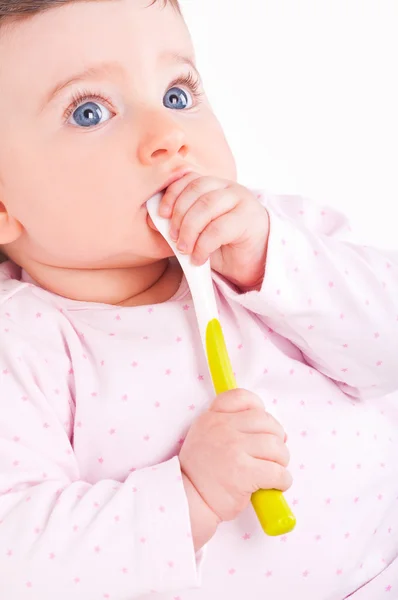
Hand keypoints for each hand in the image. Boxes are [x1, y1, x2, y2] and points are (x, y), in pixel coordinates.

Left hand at [158, 174, 268, 290]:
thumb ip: (179, 223)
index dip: (172, 194)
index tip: (161, 215)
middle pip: (196, 191)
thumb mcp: (197, 233)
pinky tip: (198, 258)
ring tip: (184, 249)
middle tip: (173, 238)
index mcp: (214, 186)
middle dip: (179, 215)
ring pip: (207, 207)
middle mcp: (229, 188)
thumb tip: (153, 219)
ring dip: (189, 230)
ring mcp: (241, 200)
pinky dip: (203, 245)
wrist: (253, 264)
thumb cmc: (224, 247)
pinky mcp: (250, 218)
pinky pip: (219, 228)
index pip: (189, 179)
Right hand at [179, 389, 291, 522]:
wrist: (187, 502)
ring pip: (276, 446)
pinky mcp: (243, 472)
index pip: (241, 398)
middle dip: (277, 439)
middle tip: (274, 454)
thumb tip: (269, 431)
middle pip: (267, 422)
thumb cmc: (201, 475)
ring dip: (281, 460)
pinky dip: (283, 480)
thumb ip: (227, 427)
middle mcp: (222, 428)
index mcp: (212, 418)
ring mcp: (233, 449)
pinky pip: (277, 471)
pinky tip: (275, 485)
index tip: (263, 426)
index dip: (259, 408)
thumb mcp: (203, 438)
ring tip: (274, 470)